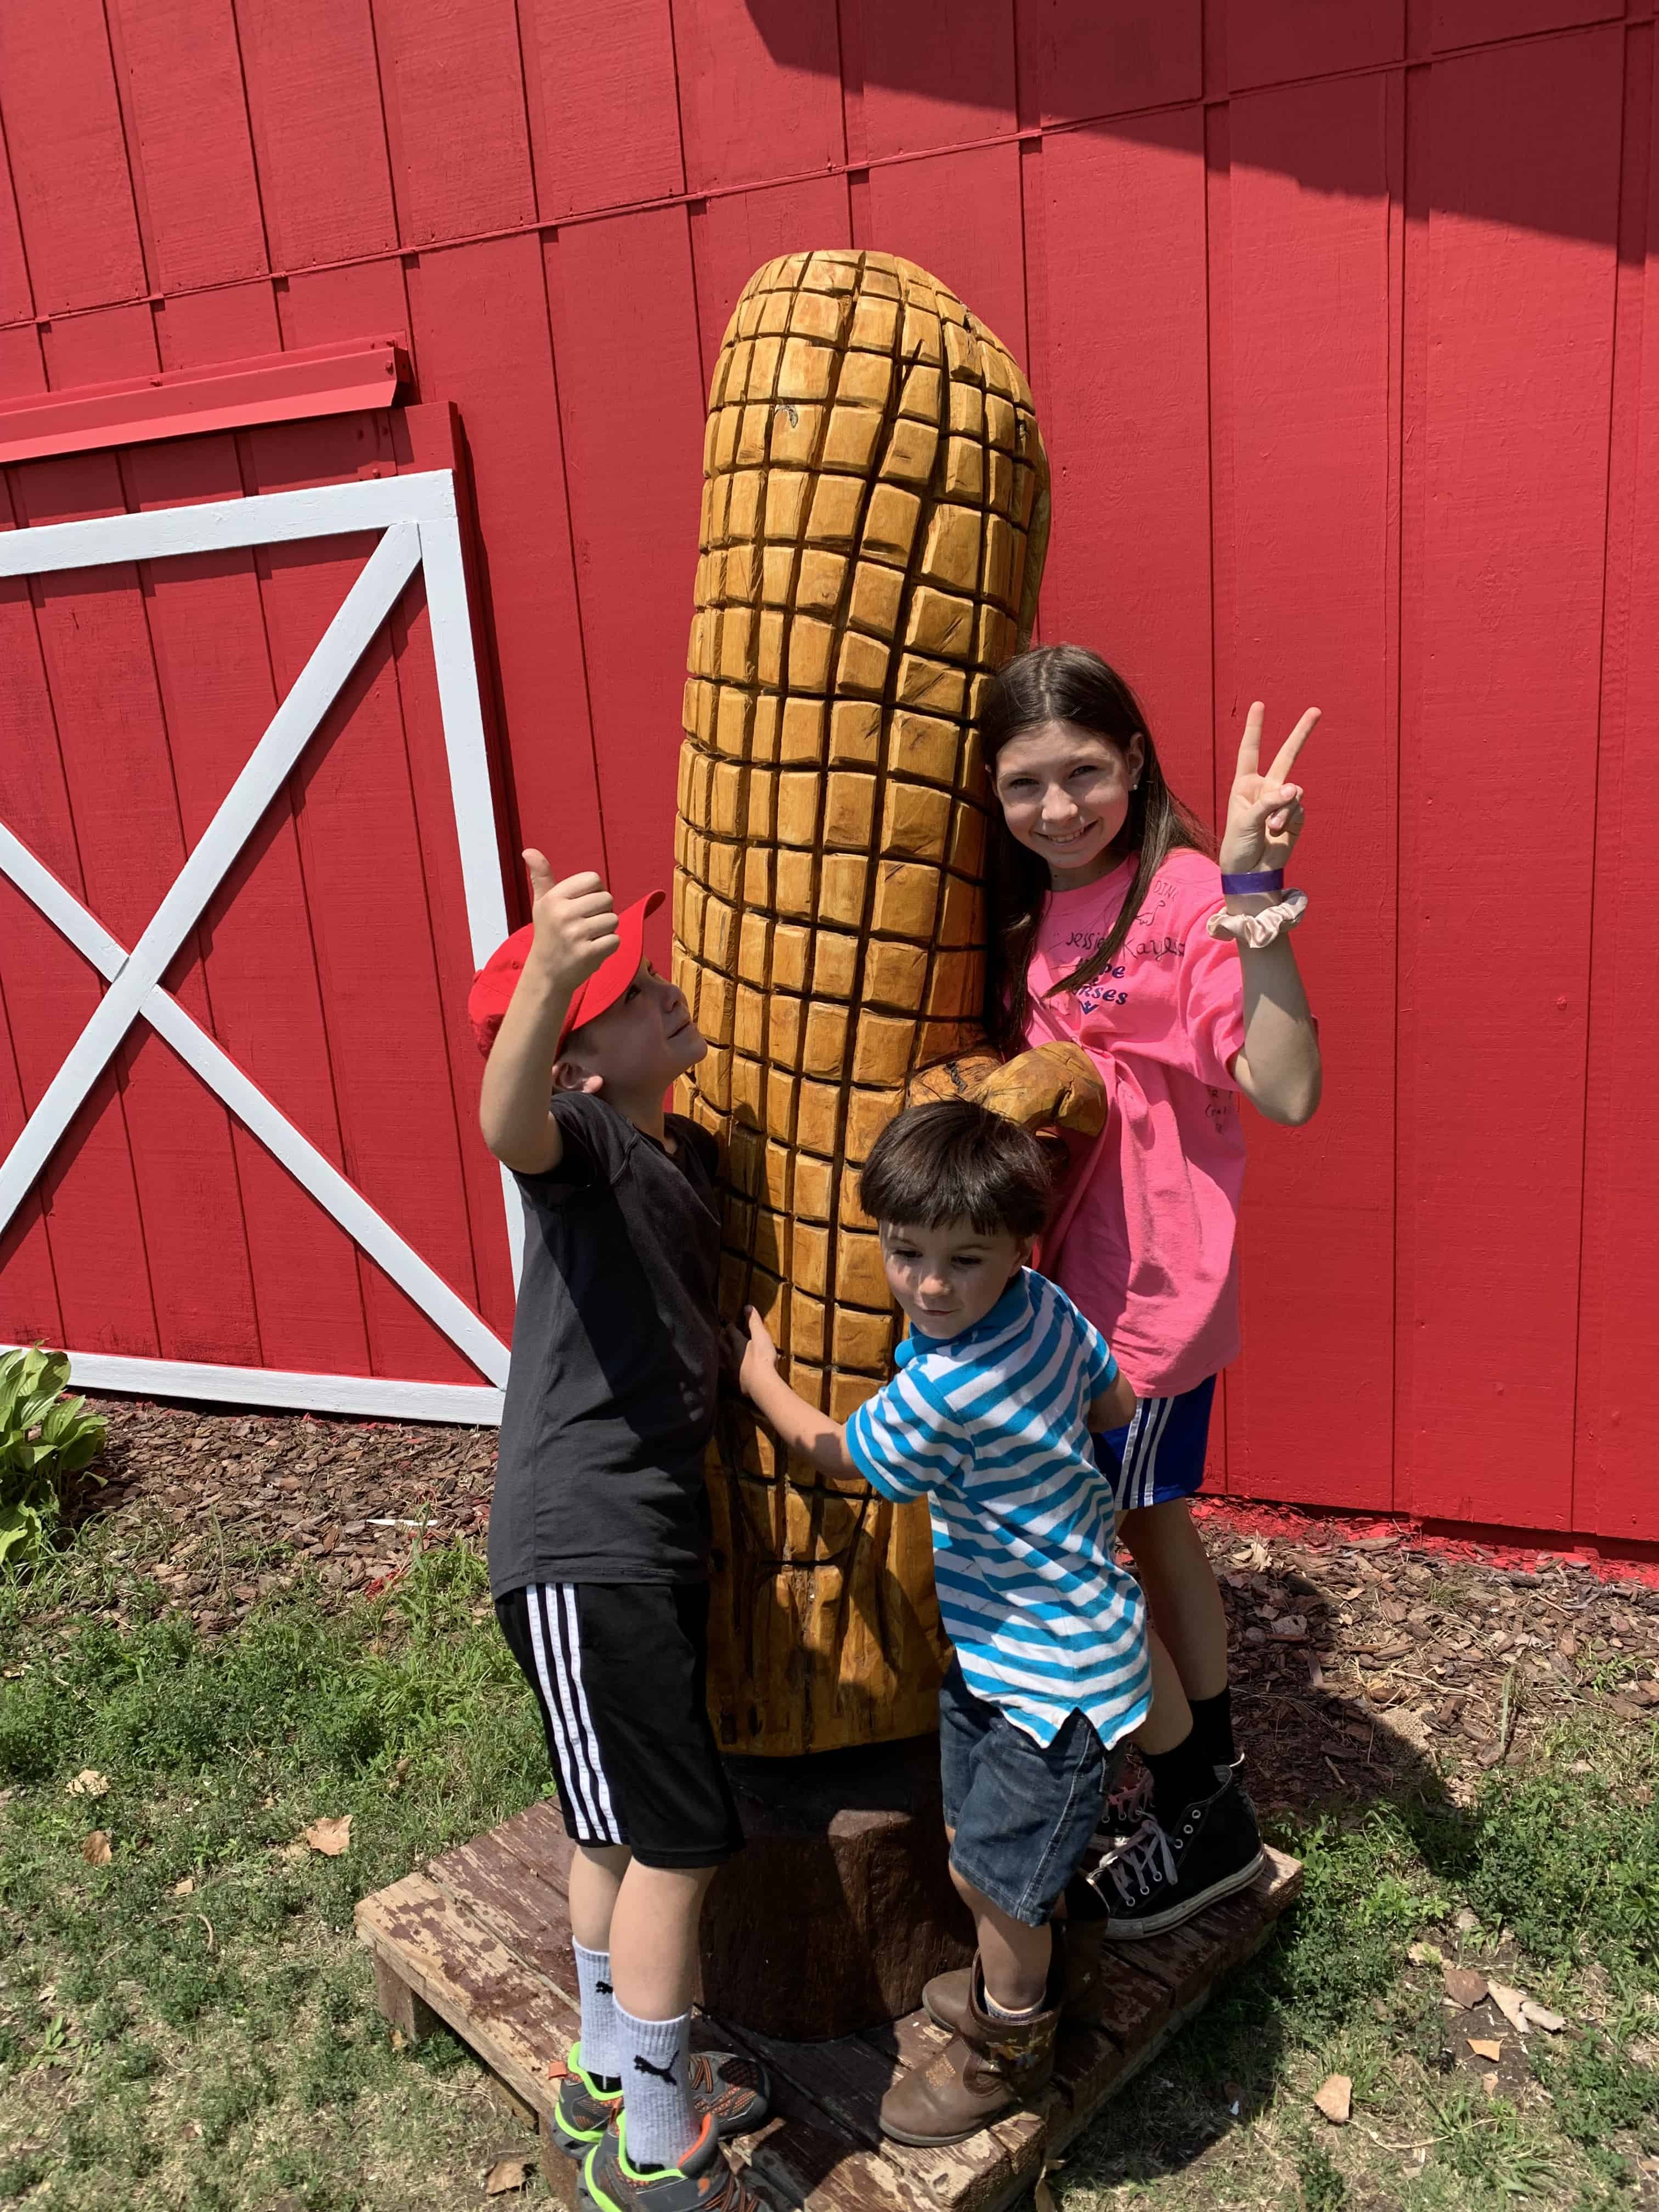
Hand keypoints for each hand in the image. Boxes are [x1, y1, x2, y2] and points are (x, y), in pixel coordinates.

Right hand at [523, 852, 619, 993]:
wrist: (547, 974)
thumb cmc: (548, 934)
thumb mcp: (541, 903)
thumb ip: (541, 876)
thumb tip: (528, 851)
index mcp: (554, 898)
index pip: (593, 879)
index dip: (594, 892)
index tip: (582, 905)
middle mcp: (563, 914)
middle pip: (607, 899)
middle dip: (602, 912)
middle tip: (585, 925)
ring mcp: (576, 934)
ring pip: (613, 919)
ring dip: (606, 930)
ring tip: (588, 938)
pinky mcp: (588, 953)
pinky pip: (615, 940)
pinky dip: (608, 946)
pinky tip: (593, 950)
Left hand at [724, 1306, 779, 1401]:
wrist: (761, 1383)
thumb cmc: (763, 1358)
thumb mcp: (761, 1336)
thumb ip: (755, 1322)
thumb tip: (747, 1306)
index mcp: (738, 1344)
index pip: (731, 1332)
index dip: (730, 1327)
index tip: (729, 1324)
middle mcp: (730, 1356)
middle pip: (722, 1345)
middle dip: (720, 1338)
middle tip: (718, 1334)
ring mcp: (730, 1370)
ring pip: (720, 1360)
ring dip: (718, 1355)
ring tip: (716, 1353)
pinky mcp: (733, 1383)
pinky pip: (724, 1376)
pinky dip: (721, 1372)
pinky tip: (722, 1374)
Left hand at [1218, 704, 1318, 878]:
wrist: (1250, 872)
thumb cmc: (1238, 845)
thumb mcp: (1246, 821)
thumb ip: (1268, 802)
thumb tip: (1295, 790)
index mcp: (1245, 784)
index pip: (1250, 751)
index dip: (1255, 728)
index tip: (1259, 705)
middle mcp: (1265, 788)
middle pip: (1286, 756)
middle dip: (1301, 734)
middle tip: (1316, 711)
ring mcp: (1282, 801)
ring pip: (1294, 792)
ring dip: (1283, 809)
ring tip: (1269, 828)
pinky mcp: (1295, 816)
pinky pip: (1298, 808)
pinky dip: (1289, 819)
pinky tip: (1278, 833)